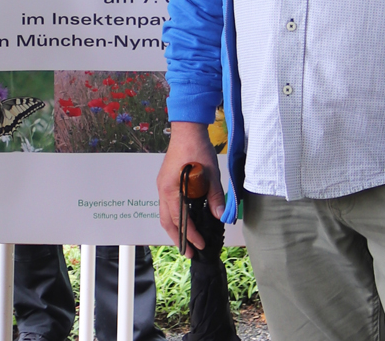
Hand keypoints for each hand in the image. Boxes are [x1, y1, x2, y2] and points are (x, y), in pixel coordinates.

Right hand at [156, 122, 224, 253]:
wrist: (187, 130)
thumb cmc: (198, 150)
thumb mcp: (211, 175)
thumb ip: (215, 198)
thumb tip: (221, 217)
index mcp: (171, 189)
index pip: (180, 219)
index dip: (191, 234)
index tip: (201, 245)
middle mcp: (163, 189)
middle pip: (166, 221)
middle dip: (178, 239)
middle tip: (190, 253)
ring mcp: (163, 185)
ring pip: (165, 214)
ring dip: (175, 229)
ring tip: (186, 242)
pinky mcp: (166, 181)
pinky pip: (167, 205)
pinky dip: (175, 217)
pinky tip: (185, 221)